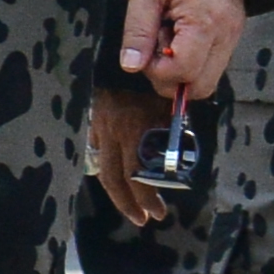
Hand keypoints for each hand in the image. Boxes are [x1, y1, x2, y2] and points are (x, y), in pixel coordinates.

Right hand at [89, 82, 174, 229]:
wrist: (119, 55)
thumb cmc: (148, 77)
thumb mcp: (166, 100)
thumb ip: (171, 124)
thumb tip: (183, 148)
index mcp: (136, 130)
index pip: (139, 176)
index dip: (148, 198)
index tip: (158, 212)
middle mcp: (115, 133)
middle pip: (117, 180)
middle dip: (130, 203)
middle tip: (143, 219)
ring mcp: (99, 128)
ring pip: (103, 169)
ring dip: (116, 193)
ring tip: (130, 209)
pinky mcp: (90, 121)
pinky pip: (96, 151)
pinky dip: (104, 167)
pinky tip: (113, 176)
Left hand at [116, 0, 244, 105]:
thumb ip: (137, 31)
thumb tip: (131, 67)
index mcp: (206, 22)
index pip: (183, 72)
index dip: (158, 71)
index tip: (145, 51)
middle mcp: (227, 34)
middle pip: (201, 86)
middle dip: (171, 78)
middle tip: (155, 48)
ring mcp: (234, 35)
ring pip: (208, 79)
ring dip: (182, 69)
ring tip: (168, 36)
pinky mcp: (233, 33)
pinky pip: (212, 64)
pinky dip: (192, 60)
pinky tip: (179, 35)